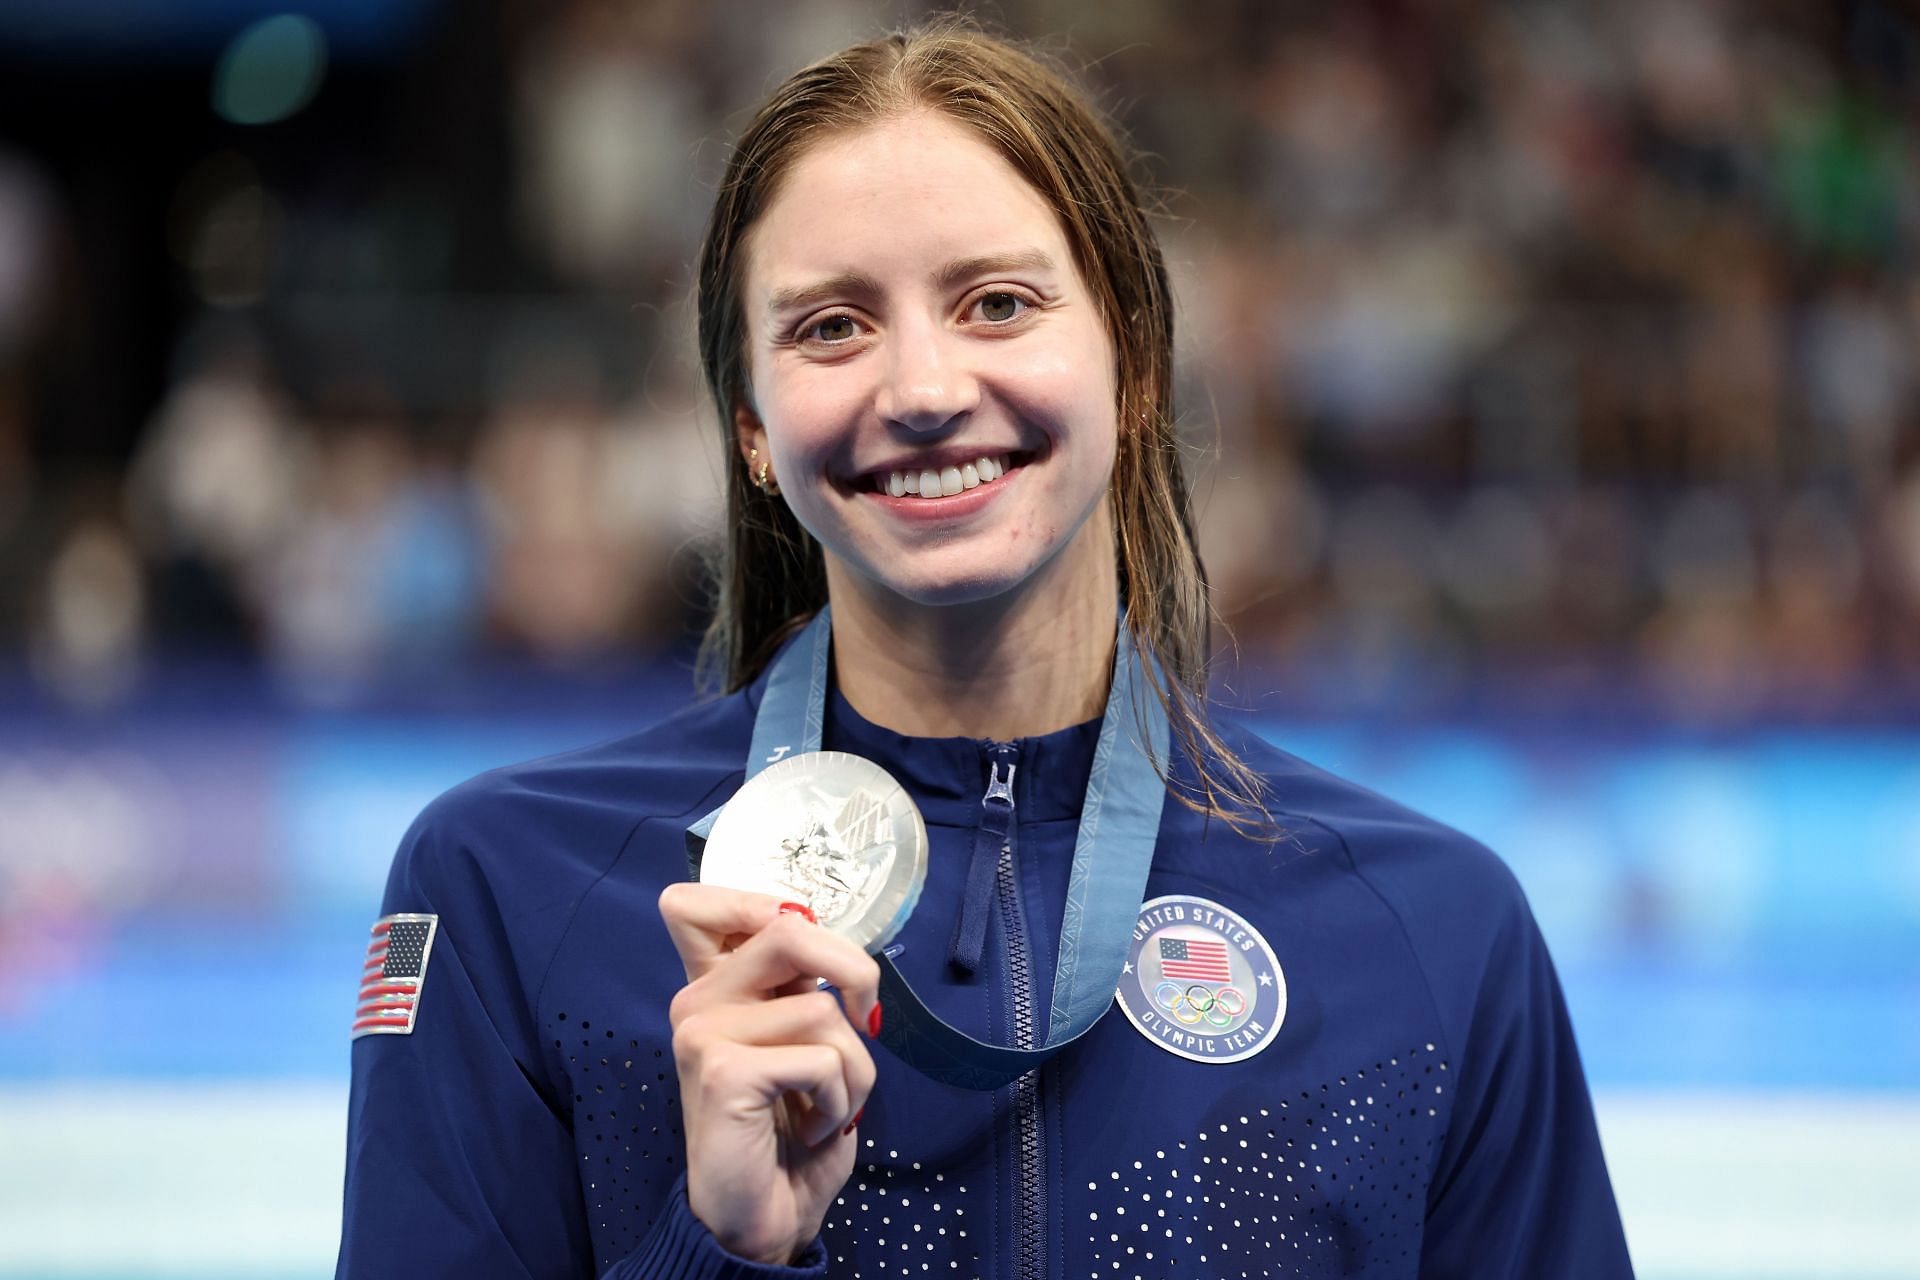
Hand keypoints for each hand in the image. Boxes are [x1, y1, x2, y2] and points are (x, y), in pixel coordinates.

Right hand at [658, 883, 880, 1265]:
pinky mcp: (721, 1071)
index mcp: (714, 990)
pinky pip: (821, 1058)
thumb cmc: (789, 1136)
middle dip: (854, 968)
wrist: (761, 1224)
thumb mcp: (802, 1045)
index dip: (758, 901)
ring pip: (823, 1009)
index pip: (693, 904)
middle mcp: (697, 1002)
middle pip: (787, 927)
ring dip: (855, 1068)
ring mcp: (702, 1033)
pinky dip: (839, 1099)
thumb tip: (841, 951)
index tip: (807, 952)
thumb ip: (801, 989)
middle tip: (867, 1020)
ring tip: (829, 1109)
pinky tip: (812, 1129)